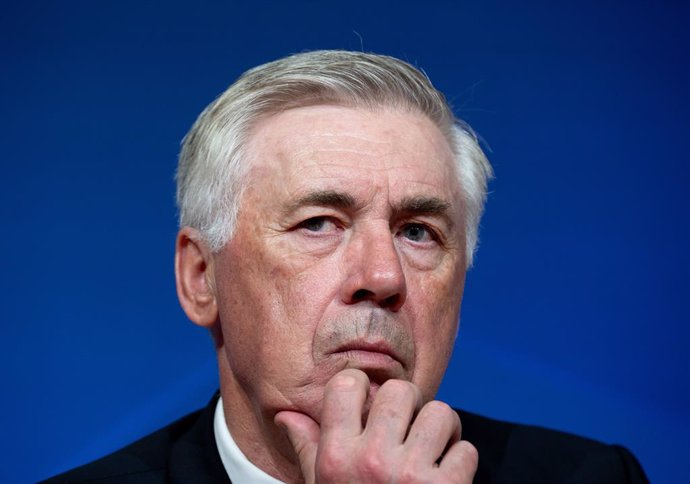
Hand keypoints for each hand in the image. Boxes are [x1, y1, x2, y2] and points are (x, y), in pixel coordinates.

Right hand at [274, 369, 477, 482]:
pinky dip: (462, 461)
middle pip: (400, 390)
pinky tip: (446, 475)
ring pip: (440, 413)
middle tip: (408, 424)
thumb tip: (286, 415)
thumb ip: (308, 448)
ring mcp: (411, 474)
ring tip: (433, 447)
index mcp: (337, 456)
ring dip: (442, 429)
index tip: (370, 403)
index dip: (363, 386)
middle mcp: (372, 459)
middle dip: (410, 403)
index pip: (348, 384)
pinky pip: (466, 450)